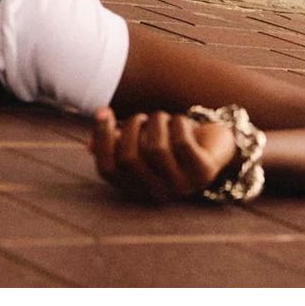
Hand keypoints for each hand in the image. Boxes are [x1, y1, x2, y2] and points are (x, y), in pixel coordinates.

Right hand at [89, 107, 237, 202]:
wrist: (216, 145)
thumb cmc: (172, 141)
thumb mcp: (142, 139)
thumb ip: (117, 141)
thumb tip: (88, 143)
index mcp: (137, 188)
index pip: (108, 169)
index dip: (101, 139)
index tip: (104, 111)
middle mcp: (157, 194)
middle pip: (128, 158)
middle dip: (131, 127)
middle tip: (142, 117)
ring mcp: (182, 186)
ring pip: (155, 148)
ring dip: (156, 121)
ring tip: (162, 118)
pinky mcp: (203, 173)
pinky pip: (181, 142)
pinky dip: (177, 123)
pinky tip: (181, 122)